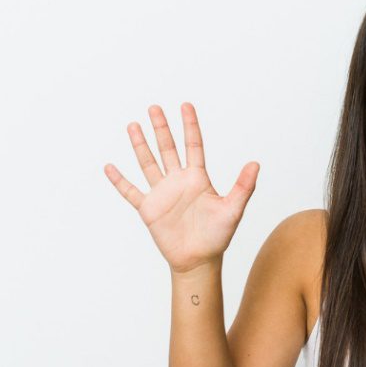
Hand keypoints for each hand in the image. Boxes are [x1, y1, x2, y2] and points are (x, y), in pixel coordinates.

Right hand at [104, 103, 259, 273]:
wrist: (198, 260)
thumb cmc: (217, 236)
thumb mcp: (233, 210)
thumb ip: (243, 187)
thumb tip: (256, 164)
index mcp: (198, 178)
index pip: (193, 145)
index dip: (189, 126)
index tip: (186, 106)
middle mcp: (178, 181)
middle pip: (168, 148)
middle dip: (161, 128)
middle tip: (154, 107)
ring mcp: (162, 194)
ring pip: (148, 163)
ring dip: (140, 145)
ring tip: (133, 125)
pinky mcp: (149, 209)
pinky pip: (131, 192)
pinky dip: (119, 181)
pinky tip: (109, 167)